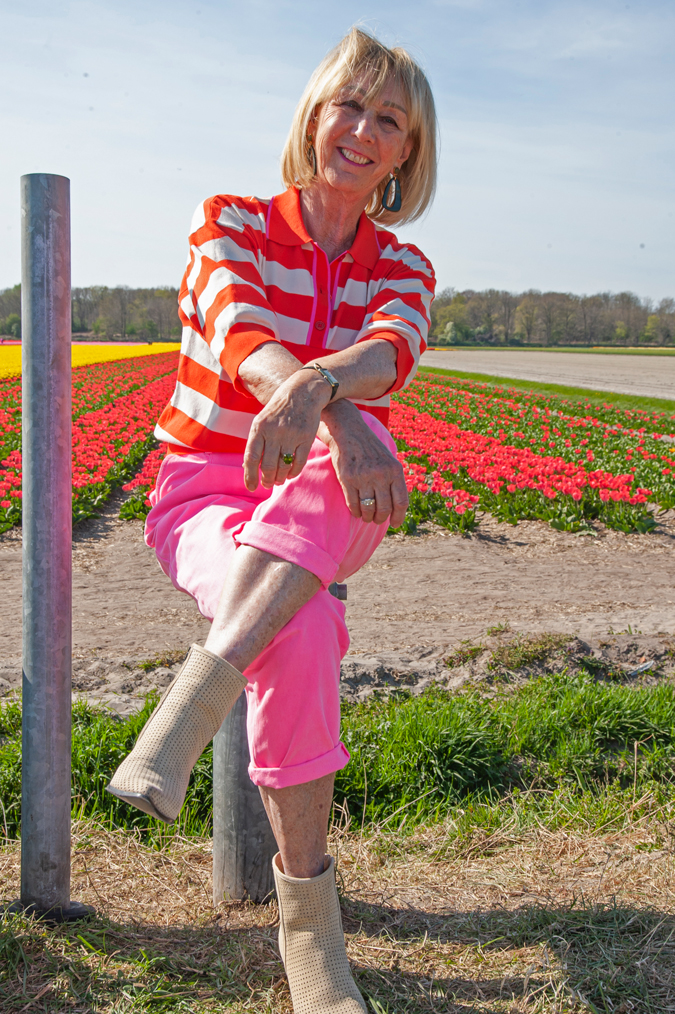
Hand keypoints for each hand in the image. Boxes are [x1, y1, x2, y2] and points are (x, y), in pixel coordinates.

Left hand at [243, 372, 330, 489]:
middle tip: (268, 484)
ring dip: (280, 477)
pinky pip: (299, 462)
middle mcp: (274, 432)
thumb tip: (247, 466)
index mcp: (259, 427)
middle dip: (267, 480)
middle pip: (268, 465)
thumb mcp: (261, 420)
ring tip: (278, 480)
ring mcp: (291, 435)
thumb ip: (256, 442)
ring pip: (283, 466)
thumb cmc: (278, 409)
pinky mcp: (306, 437)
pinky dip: (294, 472)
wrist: (302, 392)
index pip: (251, 457)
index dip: (250, 476)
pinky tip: (290, 474)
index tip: (251, 487)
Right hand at [318, 401, 408, 526]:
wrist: (349, 432)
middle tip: (377, 520)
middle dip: (381, 519)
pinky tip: (357, 512)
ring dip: (368, 518)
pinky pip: (353, 504)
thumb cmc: (370, 448)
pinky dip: (356, 512)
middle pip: (385, 508)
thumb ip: (394, 480)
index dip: (398, 517)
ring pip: (369, 509)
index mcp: (395, 470)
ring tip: (367, 517)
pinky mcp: (348, 479)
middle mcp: (381, 474)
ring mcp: (364, 477)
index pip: (401, 502)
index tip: (395, 524)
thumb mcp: (389, 460)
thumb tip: (397, 507)